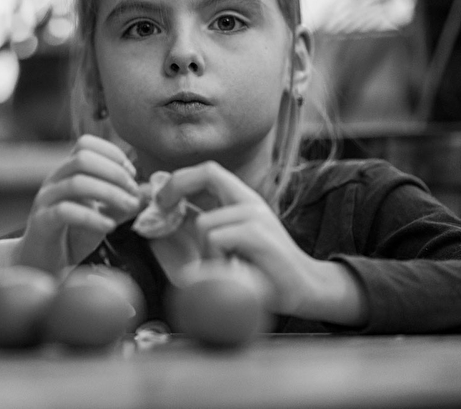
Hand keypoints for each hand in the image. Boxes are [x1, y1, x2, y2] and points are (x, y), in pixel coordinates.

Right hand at [15, 135, 141, 274]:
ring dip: (109, 193)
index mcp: (67, 172)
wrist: (43, 265)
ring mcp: (45, 200)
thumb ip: (124, 204)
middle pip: (82, 158)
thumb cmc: (73, 237)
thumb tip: (149, 193)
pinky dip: (92, 217)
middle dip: (114, 172)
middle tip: (133, 192)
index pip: (86, 144)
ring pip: (76, 182)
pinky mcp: (41, 222)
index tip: (132, 175)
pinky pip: (66, 211)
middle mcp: (54, 180)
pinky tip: (109, 226)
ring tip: (129, 207)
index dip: (113, 154)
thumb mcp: (104, 216)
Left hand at [156, 161, 366, 325]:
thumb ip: (192, 232)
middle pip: (208, 171)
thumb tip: (156, 221)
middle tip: (162, 207)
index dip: (179, 179)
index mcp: (241, 200)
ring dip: (202, 251)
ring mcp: (255, 214)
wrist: (303, 290)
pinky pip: (215, 239)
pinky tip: (232, 270)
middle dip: (177, 186)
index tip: (160, 200)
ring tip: (221, 266)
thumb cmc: (259, 272)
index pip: (208, 171)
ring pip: (203, 223)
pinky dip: (214, 260)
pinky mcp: (257, 233)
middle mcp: (249, 200)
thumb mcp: (221, 248)